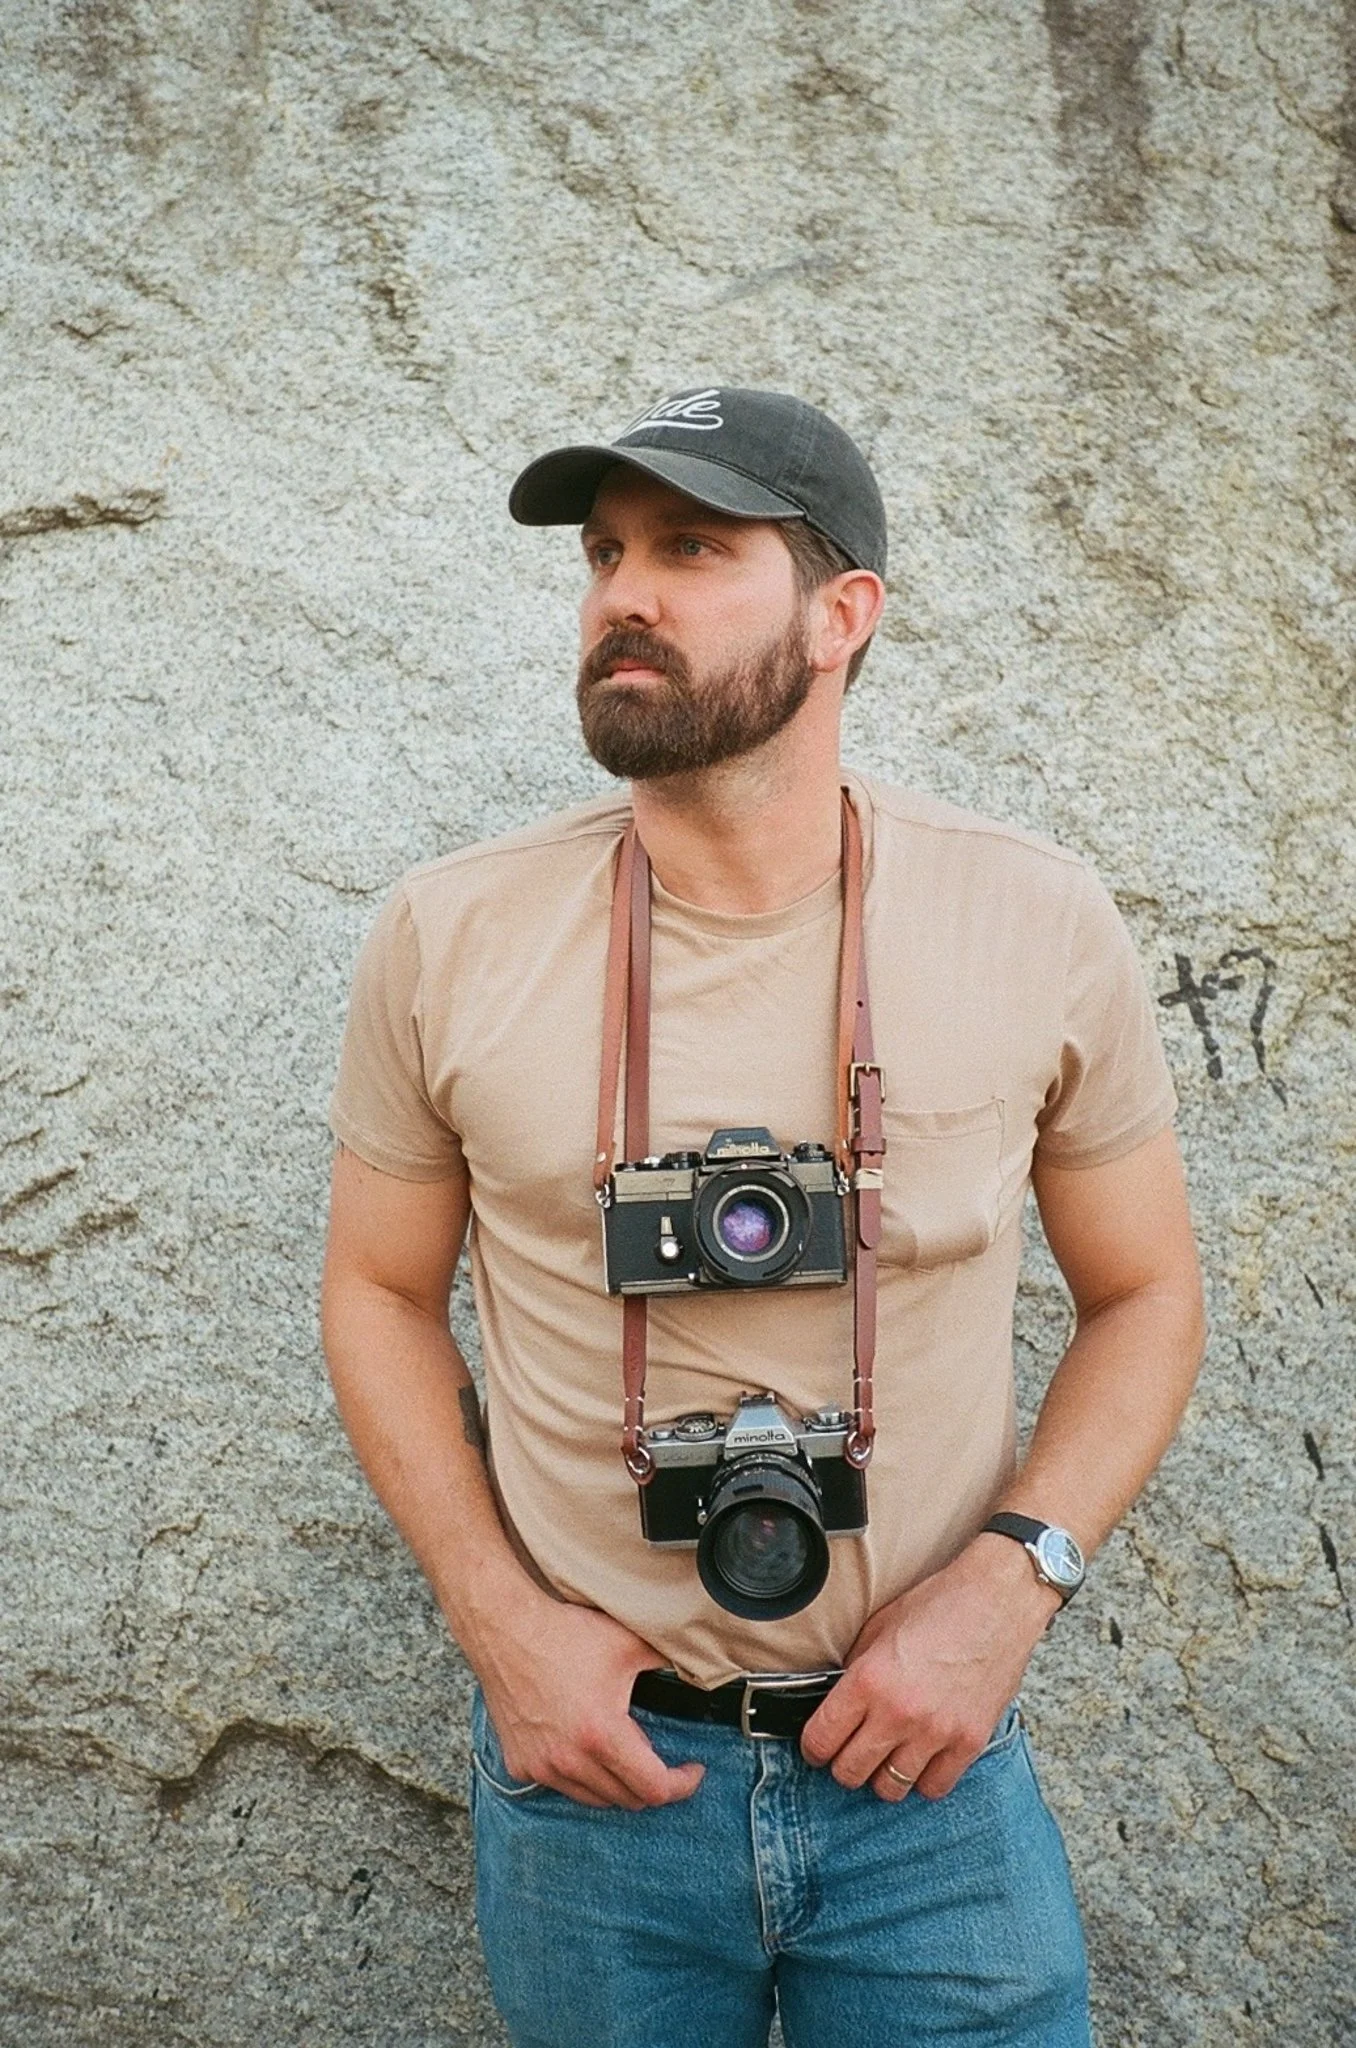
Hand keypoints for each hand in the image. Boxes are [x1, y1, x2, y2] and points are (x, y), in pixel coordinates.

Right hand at [474, 1594, 704, 1810]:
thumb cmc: (565, 1634)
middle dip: (650, 1781)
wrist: (505, 1629)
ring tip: (621, 1747)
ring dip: (616, 1782)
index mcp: (602, 1735)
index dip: (682, 1785)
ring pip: (594, 1798)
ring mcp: (542, 1767)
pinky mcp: (520, 1764)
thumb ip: (669, 1663)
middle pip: (627, 1798)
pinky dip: (581, 1776)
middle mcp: (570, 1761)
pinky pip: (562, 1785)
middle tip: (656, 1751)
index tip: (692, 1770)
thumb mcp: (628, 1644)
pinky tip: (584, 1746)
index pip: (654, 1788)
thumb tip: (699, 1672)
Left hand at [800, 1535, 1059, 1800]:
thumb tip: (837, 1702)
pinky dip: (923, 1779)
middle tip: (849, 1751)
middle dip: (842, 1765)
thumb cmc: (940, 1605)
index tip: (817, 1747)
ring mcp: (936, 1732)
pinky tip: (922, 1758)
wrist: (998, 1600)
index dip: (812, 1747)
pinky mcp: (969, 1742)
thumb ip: (855, 1670)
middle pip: (850, 1773)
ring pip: (890, 1788)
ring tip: (886, 1756)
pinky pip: (934, 1788)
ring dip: (882, 1776)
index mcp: (869, 1680)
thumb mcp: (879, 1627)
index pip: (821, 1739)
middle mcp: (899, 1713)